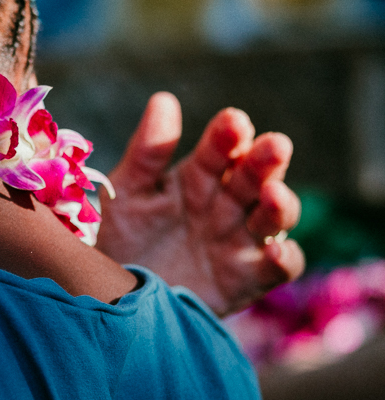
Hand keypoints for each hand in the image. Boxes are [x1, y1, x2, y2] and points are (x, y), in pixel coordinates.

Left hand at [96, 92, 304, 316]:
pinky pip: (278, 268)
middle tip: (272, 146)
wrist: (114, 299)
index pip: (220, 149)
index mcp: (197, 178)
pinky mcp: (246, 279)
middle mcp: (225, 205)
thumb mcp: (126, 195)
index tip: (233, 122)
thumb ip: (146, 153)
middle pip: (255, 177)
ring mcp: (239, 241)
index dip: (229, 135)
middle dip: (265, 160)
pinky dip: (285, 259)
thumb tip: (164, 100)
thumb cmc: (121, 240)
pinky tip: (275, 253)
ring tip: (271, 194)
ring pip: (275, 217)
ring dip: (280, 204)